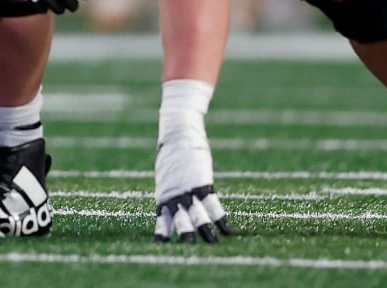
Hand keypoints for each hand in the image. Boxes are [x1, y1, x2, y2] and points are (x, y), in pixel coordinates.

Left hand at [154, 128, 230, 242]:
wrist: (177, 135)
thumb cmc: (172, 156)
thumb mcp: (167, 176)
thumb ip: (170, 189)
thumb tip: (170, 199)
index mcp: (164, 196)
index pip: (162, 220)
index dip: (162, 233)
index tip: (159, 245)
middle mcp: (175, 196)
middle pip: (179, 221)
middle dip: (184, 236)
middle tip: (187, 250)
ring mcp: (188, 190)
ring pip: (197, 215)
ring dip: (205, 230)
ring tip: (212, 243)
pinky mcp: (202, 182)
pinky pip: (213, 204)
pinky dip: (220, 217)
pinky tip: (227, 229)